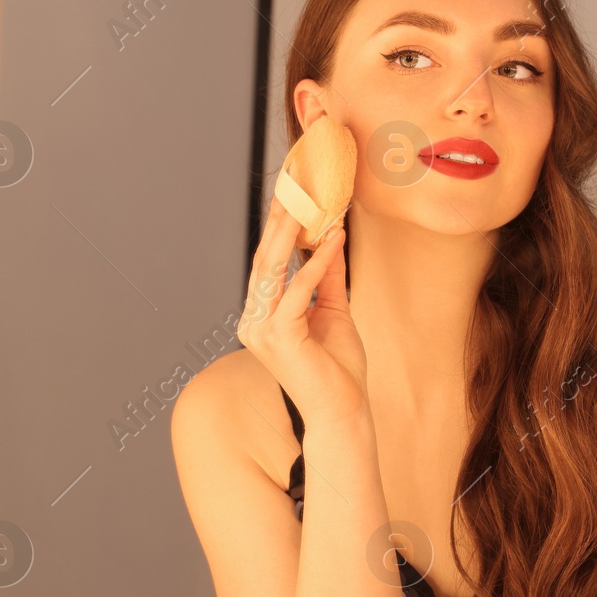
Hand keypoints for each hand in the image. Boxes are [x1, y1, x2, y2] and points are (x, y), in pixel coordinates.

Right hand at [237, 195, 367, 426]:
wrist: (344, 412)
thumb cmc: (338, 370)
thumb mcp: (334, 312)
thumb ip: (327, 278)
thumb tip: (328, 239)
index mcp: (260, 318)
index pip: (266, 264)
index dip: (278, 228)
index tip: (291, 195)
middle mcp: (253, 322)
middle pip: (264, 260)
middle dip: (279, 220)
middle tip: (295, 184)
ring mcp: (261, 331)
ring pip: (273, 269)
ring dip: (293, 231)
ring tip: (310, 200)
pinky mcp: (279, 338)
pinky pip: (299, 290)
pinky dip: (317, 262)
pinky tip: (334, 238)